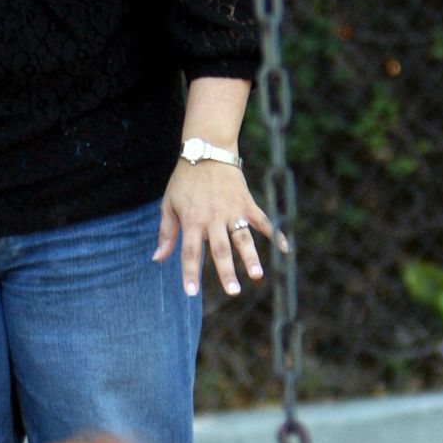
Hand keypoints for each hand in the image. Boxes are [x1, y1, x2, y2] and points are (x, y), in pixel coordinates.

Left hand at [153, 159, 277, 296]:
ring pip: (243, 238)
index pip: (190, 251)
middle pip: (220, 249)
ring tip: (257, 275)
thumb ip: (166, 233)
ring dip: (251, 257)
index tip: (191, 292)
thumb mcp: (168, 204)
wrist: (207, 150)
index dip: (190, 272)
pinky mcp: (247, 203)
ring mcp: (232, 211)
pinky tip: (284, 249)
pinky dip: (275, 234)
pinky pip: (263, 221)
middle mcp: (213, 218)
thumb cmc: (184, 181)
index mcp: (192, 220)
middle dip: (226, 271)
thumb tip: (158, 259)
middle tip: (233, 291)